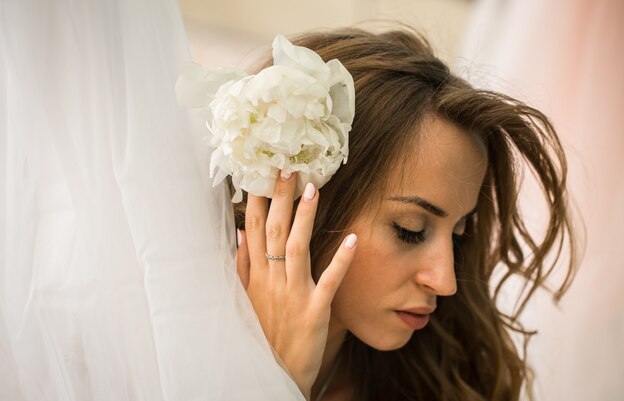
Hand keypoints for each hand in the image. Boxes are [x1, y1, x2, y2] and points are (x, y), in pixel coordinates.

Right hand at [235, 170, 356, 399]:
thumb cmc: (261, 334)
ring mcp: (293, 294)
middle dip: (281, 198)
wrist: (272, 374)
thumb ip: (242, 265)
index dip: (259, 201)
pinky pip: (328, 282)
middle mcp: (271, 280)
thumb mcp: (244, 299)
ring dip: (305, 218)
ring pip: (297, 249)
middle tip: (287, 168)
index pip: (254, 230)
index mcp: (256, 276)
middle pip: (275, 232)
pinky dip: (340, 260)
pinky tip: (351, 238)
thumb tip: (239, 232)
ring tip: (313, 189)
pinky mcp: (314, 311)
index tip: (262, 173)